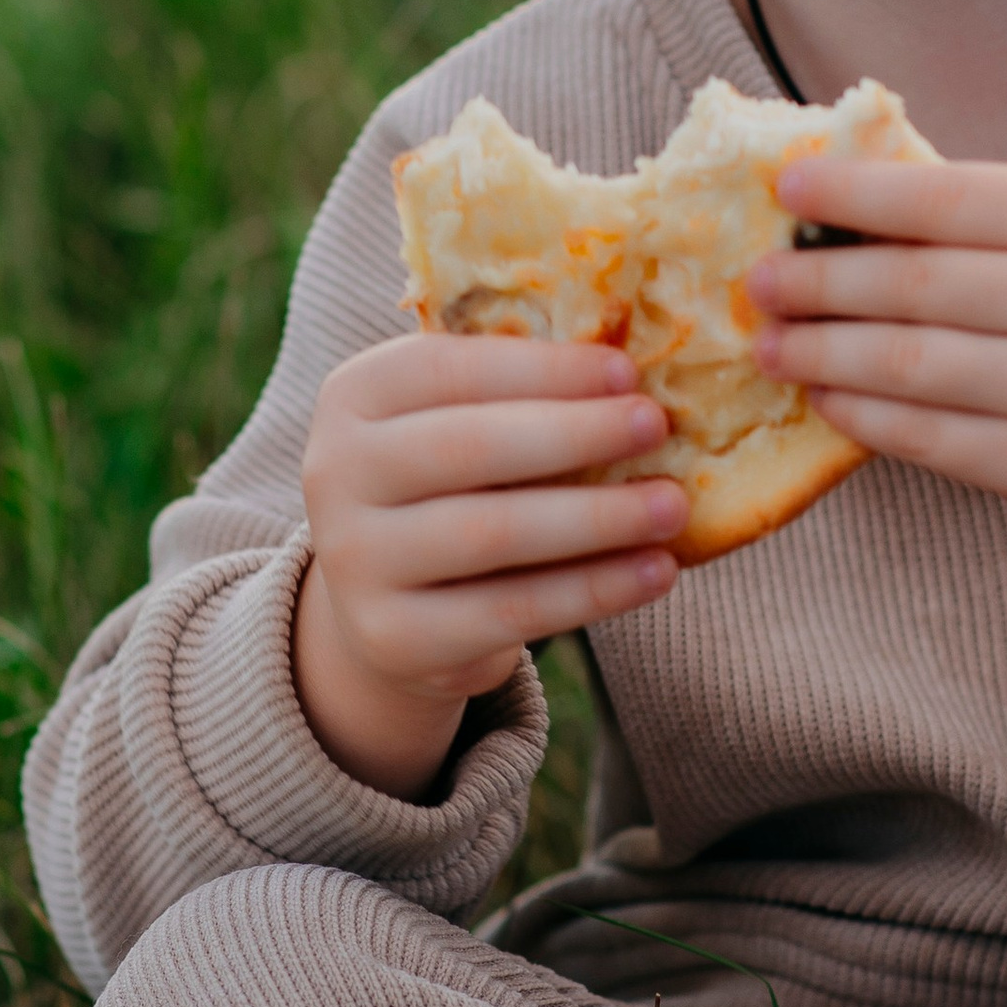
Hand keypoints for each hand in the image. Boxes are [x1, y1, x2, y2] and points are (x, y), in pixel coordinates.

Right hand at [296, 337, 686, 798]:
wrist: (387, 610)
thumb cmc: (450, 490)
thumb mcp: (456, 426)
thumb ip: (518, 395)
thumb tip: (634, 373)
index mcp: (353, 397)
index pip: (448, 369)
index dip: (542, 369)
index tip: (627, 371)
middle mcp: (335, 474)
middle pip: (468, 447)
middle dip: (574, 434)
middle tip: (657, 425)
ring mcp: (356, 561)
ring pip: (492, 533)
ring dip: (596, 517)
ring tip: (672, 505)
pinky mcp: (395, 637)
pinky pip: (511, 610)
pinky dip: (593, 590)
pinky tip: (656, 572)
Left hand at [751, 156, 1006, 630]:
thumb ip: (1001, 219)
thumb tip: (853, 210)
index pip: (943, 201)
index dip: (852, 196)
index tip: (785, 190)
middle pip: (911, 285)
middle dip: (816, 281)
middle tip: (755, 279)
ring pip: (905, 366)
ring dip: (821, 353)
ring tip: (769, 341)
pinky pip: (928, 439)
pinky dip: (863, 416)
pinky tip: (825, 398)